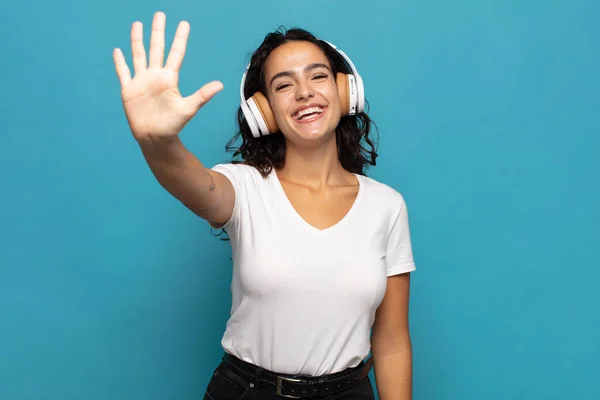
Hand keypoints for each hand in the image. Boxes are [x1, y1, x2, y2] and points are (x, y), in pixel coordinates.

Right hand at [113, 11, 222, 142]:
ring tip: (138, 24)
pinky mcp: (129, 90)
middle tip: (160, 14)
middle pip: (156, 48)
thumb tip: (220, 85)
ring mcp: (141, 82)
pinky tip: (118, 51)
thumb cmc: (173, 125)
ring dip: (137, 40)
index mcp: (169, 78)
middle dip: (158, 32)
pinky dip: (120, 62)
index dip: (179, 38)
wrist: (155, 138)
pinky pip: (123, 72)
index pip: (175, 53)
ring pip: (138, 55)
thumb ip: (202, 95)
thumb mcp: (188, 108)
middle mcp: (155, 76)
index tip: (184, 23)